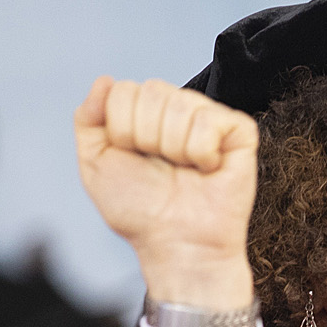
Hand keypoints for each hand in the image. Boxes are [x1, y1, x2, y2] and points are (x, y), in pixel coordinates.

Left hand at [73, 77, 258, 313]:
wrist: (177, 245)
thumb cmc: (141, 213)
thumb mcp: (96, 166)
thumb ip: (88, 120)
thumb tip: (104, 81)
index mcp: (143, 115)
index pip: (124, 91)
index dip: (122, 129)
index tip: (133, 158)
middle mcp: (176, 112)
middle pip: (152, 91)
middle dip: (146, 138)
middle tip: (161, 167)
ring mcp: (209, 120)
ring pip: (181, 104)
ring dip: (174, 148)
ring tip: (184, 171)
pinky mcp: (238, 133)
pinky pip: (211, 120)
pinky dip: (202, 152)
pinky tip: (206, 169)